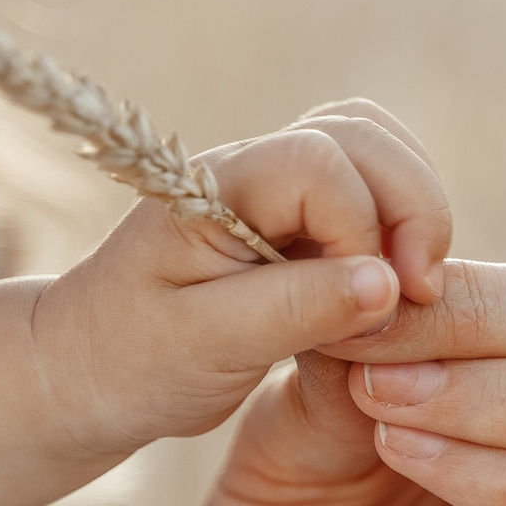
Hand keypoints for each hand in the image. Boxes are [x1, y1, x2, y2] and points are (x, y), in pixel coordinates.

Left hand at [30, 107, 453, 466]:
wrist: (86, 370)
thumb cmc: (131, 361)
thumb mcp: (205, 346)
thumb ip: (296, 309)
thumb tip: (389, 284)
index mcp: (215, 188)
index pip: (321, 165)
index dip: (369, 228)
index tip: (383, 304)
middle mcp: (251, 169)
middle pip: (365, 136)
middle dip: (413, 208)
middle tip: (420, 293)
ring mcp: (278, 186)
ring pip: (379, 150)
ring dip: (414, 211)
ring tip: (412, 288)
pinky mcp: (300, 216)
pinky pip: (373, 190)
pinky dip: (401, 227)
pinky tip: (392, 288)